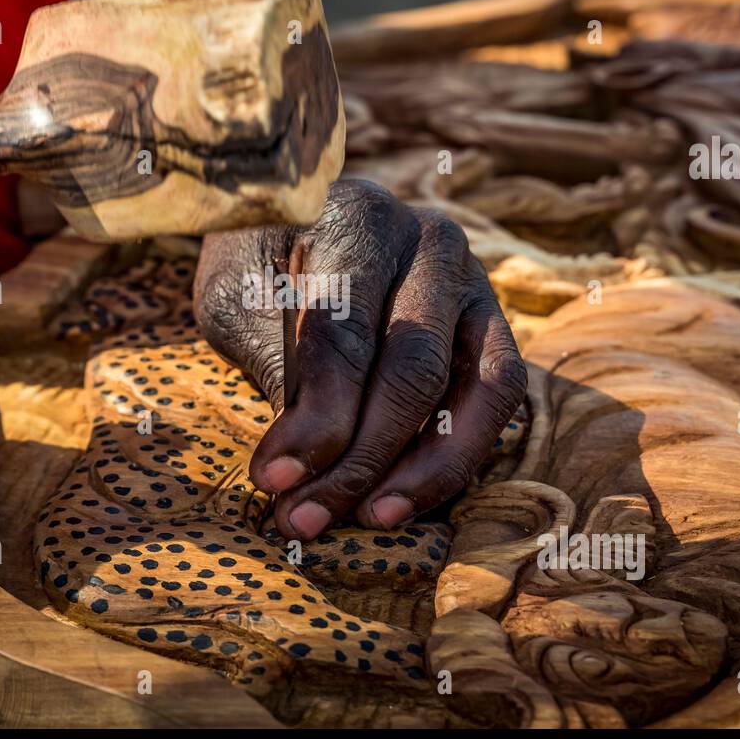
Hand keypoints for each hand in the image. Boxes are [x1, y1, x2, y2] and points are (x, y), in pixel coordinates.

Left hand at [194, 178, 527, 539]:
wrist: (309, 226)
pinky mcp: (494, 324)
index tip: (274, 478)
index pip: (345, 332)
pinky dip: (457, 455)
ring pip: (475, 389)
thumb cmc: (265, 265)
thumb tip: (299, 462)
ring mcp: (474, 282)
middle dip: (360, 457)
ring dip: (425, 469)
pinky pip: (498, 398)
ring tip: (371, 520)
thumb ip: (275, 362)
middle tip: (307, 518)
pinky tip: (408, 498)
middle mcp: (431, 241)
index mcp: (358, 218)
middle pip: (412, 368)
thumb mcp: (241, 298)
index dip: (314, 417)